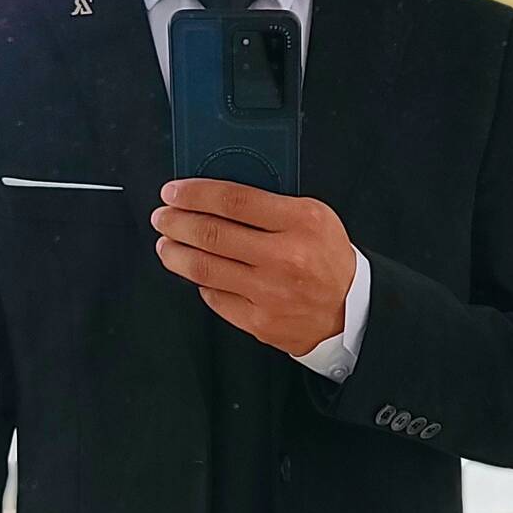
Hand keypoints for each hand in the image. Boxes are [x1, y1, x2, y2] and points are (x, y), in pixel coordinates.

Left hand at [151, 178, 356, 356]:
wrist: (350, 312)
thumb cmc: (328, 260)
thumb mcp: (313, 217)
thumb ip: (270, 204)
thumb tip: (216, 196)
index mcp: (301, 222)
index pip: (233, 201)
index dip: (195, 194)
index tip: (174, 192)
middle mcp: (283, 257)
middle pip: (211, 233)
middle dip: (176, 222)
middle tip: (162, 217)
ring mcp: (269, 292)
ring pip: (204, 268)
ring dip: (175, 252)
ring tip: (166, 243)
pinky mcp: (258, 320)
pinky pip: (214, 297)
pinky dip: (200, 281)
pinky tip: (196, 272)